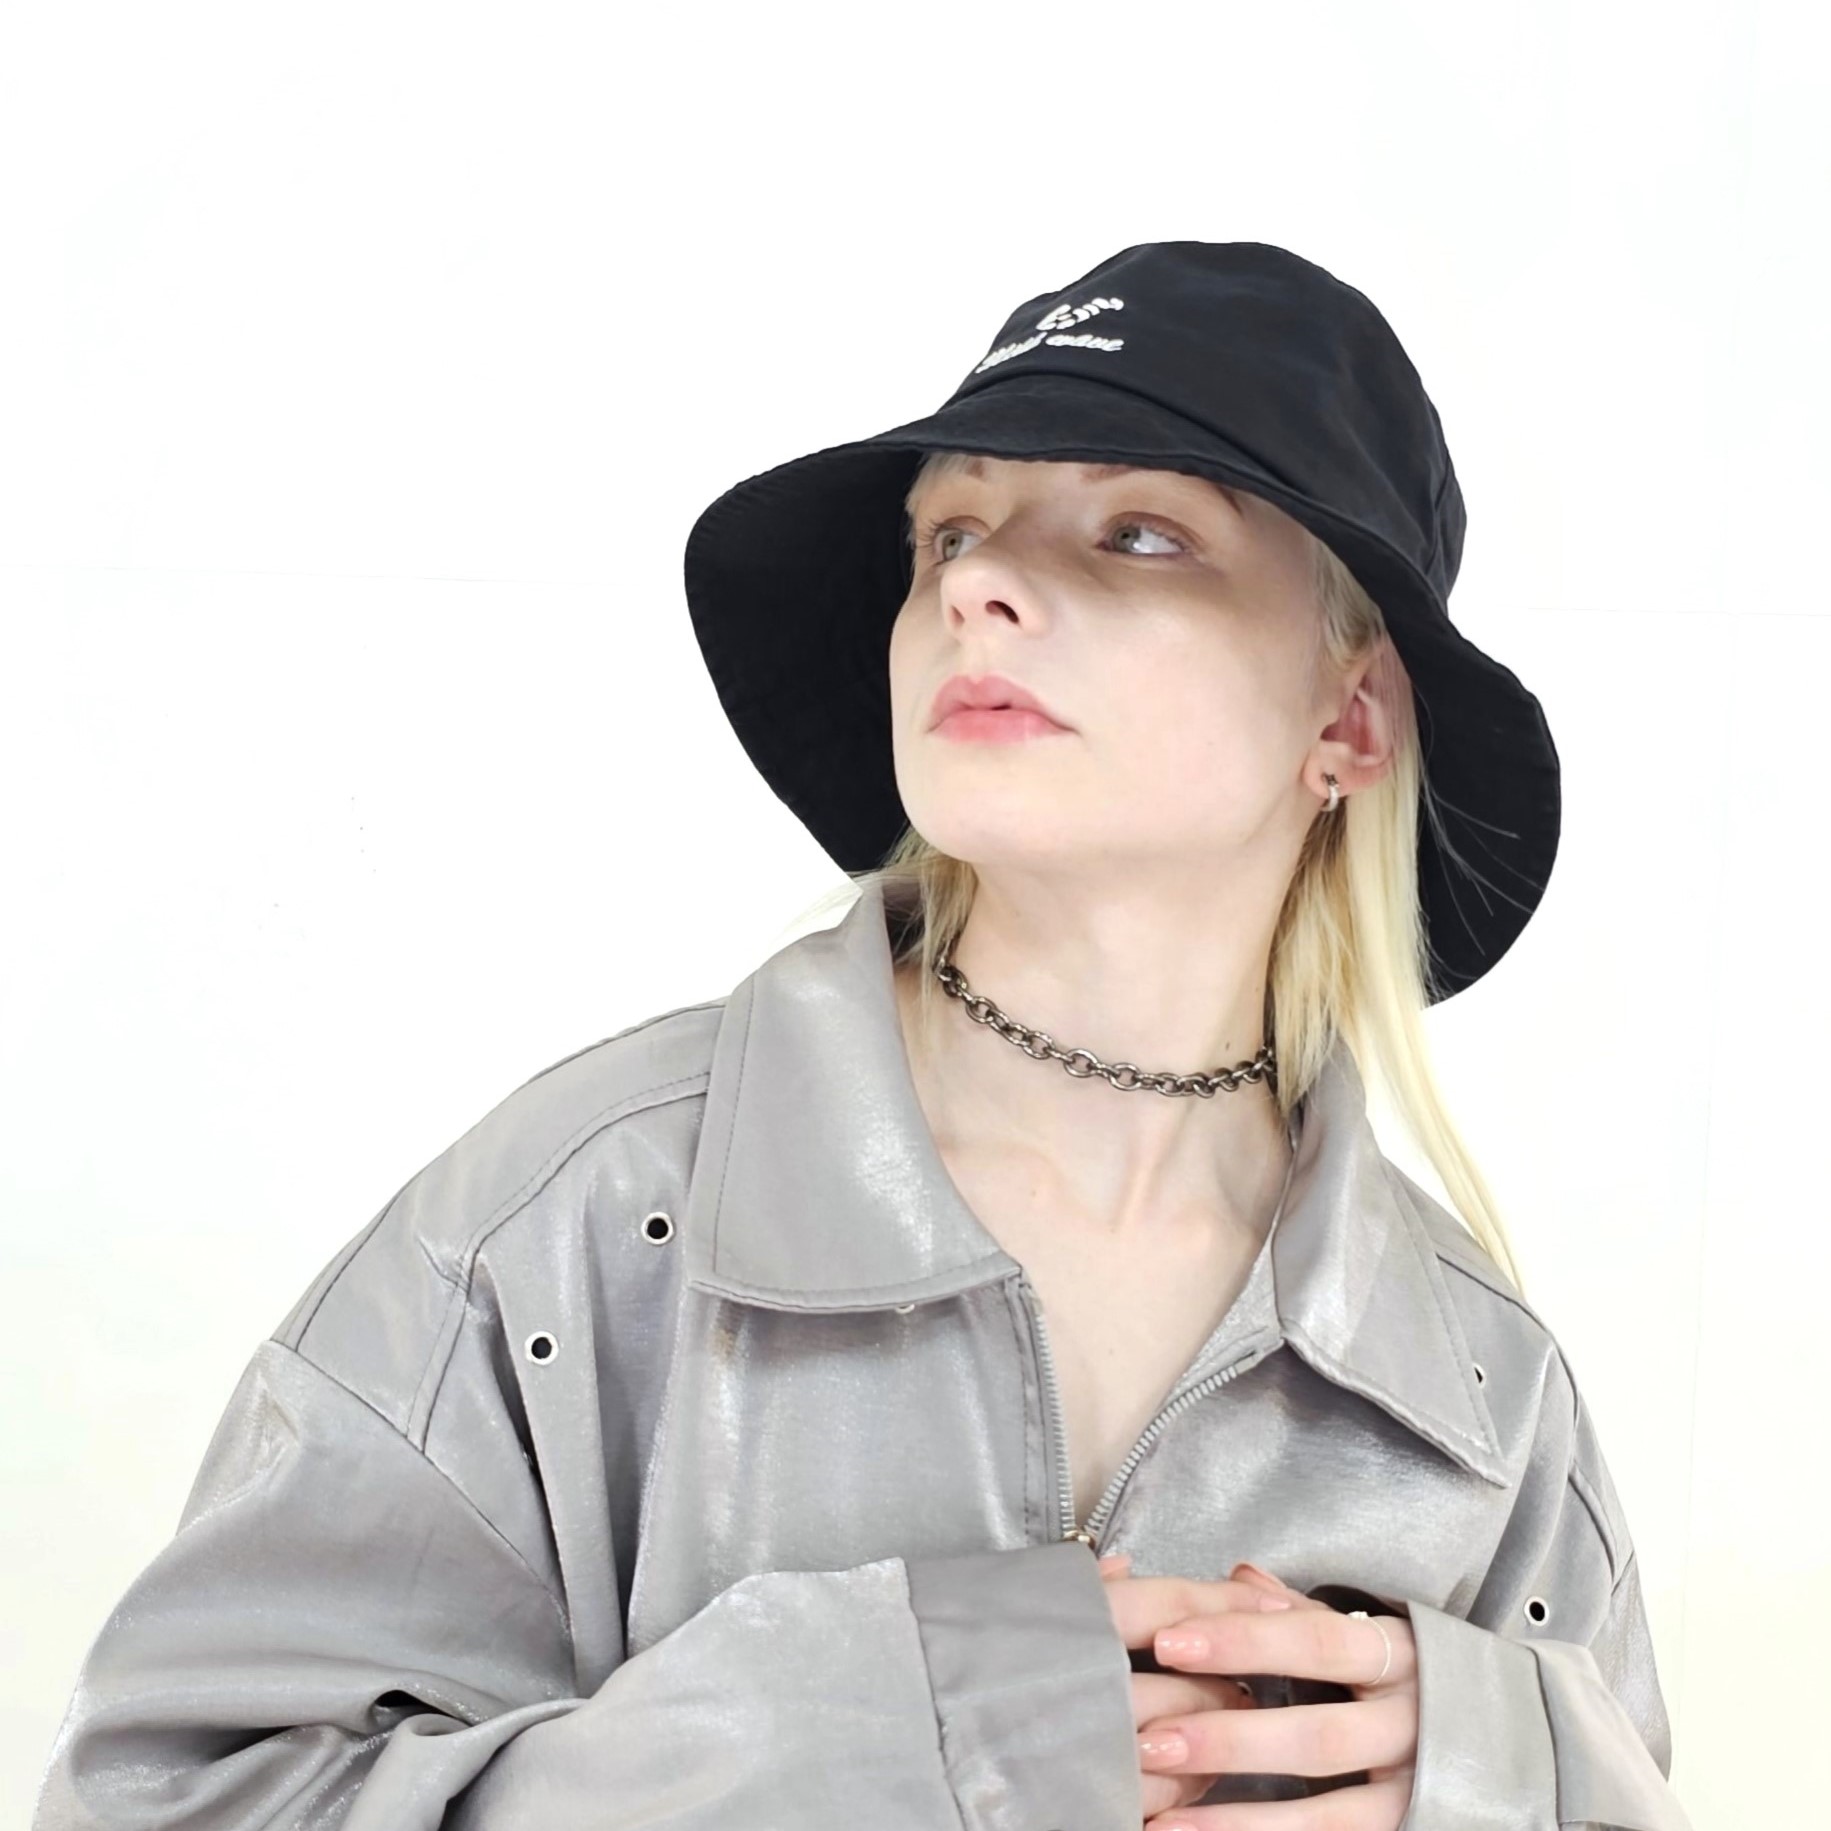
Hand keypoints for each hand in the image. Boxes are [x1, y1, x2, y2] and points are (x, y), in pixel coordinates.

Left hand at [1096, 1553, 1418, 1829]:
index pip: (1315, 1641)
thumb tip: (1240, 1575)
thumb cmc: (1429, 1679)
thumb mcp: (1379, 1637)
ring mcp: (1420, 1790)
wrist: (1526, 1744)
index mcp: (1401, 1656)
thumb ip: (1306, 1614)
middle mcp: (1415, 1726)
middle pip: (1319, 1736)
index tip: (1169, 1642)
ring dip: (1241, 1821)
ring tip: (1164, 1824)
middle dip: (1231, 1740)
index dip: (1242, 1640)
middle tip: (1151, 1739)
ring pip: (1331, 1815)